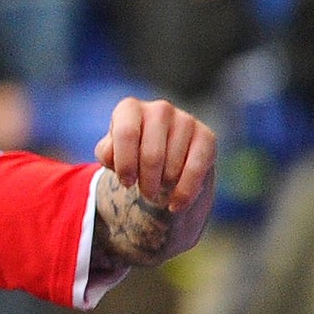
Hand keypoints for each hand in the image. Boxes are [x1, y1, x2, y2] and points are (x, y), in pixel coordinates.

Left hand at [94, 96, 214, 212]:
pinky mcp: (206, 136)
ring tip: (160, 189)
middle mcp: (160, 109)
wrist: (162, 158)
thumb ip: (107, 154)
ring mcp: (185, 120)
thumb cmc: (130, 155)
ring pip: (173, 165)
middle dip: (147, 182)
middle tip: (145, 193)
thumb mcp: (111, 155)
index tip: (126, 183)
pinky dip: (184, 193)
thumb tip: (111, 155)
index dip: (126, 164)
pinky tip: (175, 205)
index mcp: (130, 108)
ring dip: (164, 186)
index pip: (126, 134)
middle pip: (152, 155)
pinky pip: (196, 169)